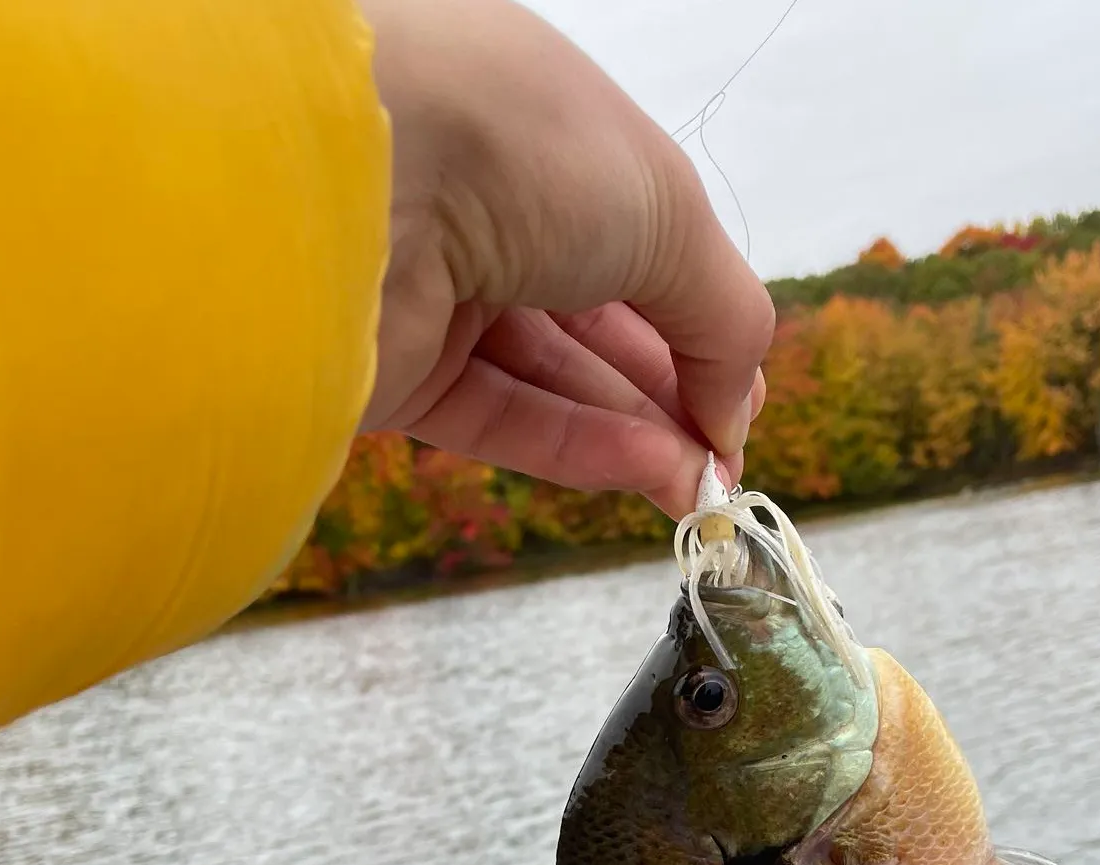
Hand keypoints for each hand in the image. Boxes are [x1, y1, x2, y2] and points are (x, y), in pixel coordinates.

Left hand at [358, 0, 773, 517]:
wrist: (359, 171)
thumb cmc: (525, 144)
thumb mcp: (670, 213)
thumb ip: (722, 318)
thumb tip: (735, 413)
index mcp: (557, 143)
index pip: (644, 253)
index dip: (700, 332)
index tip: (740, 404)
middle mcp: (494, 213)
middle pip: (603, 330)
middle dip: (676, 399)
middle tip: (727, 465)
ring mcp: (441, 296)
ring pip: (557, 384)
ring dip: (639, 437)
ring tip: (701, 487)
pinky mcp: (398, 372)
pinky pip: (503, 418)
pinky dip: (581, 449)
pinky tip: (649, 471)